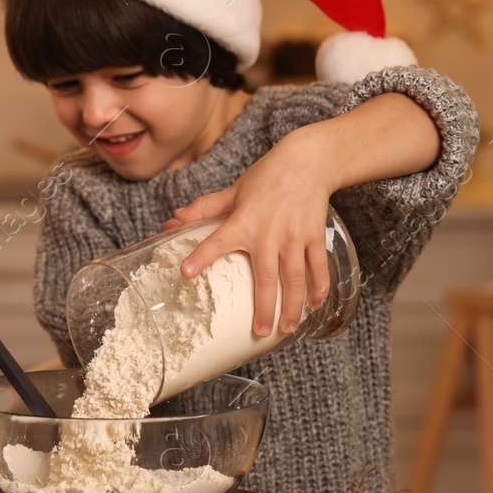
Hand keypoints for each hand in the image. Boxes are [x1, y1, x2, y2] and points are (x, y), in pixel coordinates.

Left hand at [165, 130, 332, 336]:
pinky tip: (314, 306)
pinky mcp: (314, 236)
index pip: (216, 241)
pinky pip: (318, 267)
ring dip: (292, 306)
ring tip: (287, 329)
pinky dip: (319, 287)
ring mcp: (294, 236)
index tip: (185, 273)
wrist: (308, 161)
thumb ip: (204, 209)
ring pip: (295, 278)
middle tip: (260, 332)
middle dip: (264, 307)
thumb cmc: (266, 176)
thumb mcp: (232, 191)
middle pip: (266, 276)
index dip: (200, 256)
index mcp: (243, 221)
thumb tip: (173, 220)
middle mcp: (269, 232)